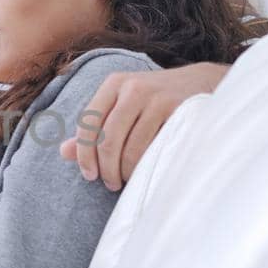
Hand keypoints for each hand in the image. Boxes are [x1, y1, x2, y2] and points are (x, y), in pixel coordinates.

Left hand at [59, 61, 228, 189]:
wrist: (204, 83)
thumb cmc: (156, 100)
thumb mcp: (123, 107)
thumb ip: (94, 129)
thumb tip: (63, 152)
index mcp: (113, 84)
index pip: (88, 124)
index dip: (84, 154)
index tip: (89, 175)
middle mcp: (132, 87)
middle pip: (107, 139)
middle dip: (106, 168)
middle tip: (110, 184)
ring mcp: (155, 97)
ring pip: (130, 146)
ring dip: (126, 171)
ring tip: (128, 181)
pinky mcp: (176, 109)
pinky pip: (154, 147)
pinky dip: (147, 165)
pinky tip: (146, 171)